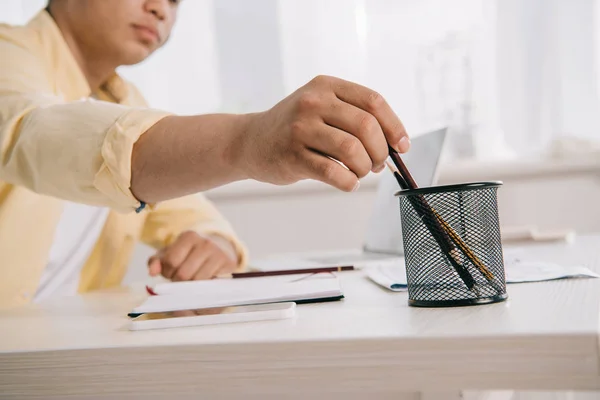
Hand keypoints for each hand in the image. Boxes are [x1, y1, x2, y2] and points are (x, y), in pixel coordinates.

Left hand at [147, 231, 236, 280]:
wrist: (220, 248)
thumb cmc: (190, 253)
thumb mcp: (171, 253)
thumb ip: (156, 261)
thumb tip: (152, 272)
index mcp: (189, 236)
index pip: (171, 261)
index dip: (167, 273)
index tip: (170, 273)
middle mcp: (205, 243)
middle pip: (184, 274)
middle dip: (178, 282)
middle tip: (180, 280)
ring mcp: (218, 254)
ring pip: (197, 282)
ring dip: (191, 288)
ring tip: (191, 282)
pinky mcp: (228, 265)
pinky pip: (210, 285)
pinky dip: (203, 289)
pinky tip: (202, 284)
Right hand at [241, 75, 409, 191]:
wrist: (250, 141)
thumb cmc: (294, 129)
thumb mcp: (321, 108)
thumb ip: (354, 118)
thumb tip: (395, 145)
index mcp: (326, 86)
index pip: (374, 101)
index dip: (394, 126)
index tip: (402, 146)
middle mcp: (313, 102)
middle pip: (366, 126)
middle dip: (380, 151)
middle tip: (376, 164)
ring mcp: (300, 128)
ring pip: (352, 150)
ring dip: (364, 168)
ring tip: (359, 172)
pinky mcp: (292, 155)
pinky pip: (332, 172)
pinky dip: (348, 181)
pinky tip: (347, 182)